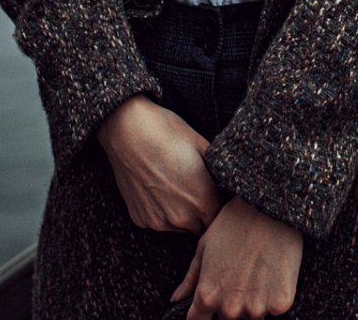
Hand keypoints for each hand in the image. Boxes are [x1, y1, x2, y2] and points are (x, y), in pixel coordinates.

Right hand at [96, 95, 220, 233]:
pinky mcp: (139, 219)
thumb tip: (230, 182)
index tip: (218, 194)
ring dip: (183, 214)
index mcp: (202, 202)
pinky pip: (159, 221)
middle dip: (203, 213)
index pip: (221, 219)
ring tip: (176, 185)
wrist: (127, 130)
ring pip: (179, 227)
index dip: (221, 207)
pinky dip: (162, 211)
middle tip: (197, 187)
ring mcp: (157, 222)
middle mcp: (180, 219)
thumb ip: (220, 173)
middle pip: (201, 226)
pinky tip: (159, 188)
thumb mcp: (203, 147)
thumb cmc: (168, 133)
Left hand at [171, 197, 305, 319]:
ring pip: (252, 317)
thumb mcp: (205, 247)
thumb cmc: (235, 223)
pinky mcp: (282, 303)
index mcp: (207, 296)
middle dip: (229, 306)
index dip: (202, 314)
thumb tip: (175, 299)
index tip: (209, 306)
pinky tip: (273, 274)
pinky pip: (275, 309)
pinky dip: (274, 297)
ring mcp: (258, 308)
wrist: (272, 209)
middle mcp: (230, 308)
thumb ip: (190, 279)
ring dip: (252, 304)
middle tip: (239, 279)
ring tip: (256, 274)